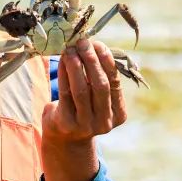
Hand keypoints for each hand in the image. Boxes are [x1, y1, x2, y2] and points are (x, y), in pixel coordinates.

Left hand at [41, 39, 127, 180]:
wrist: (65, 138)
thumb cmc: (83, 109)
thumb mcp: (98, 99)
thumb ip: (101, 79)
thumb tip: (95, 46)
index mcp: (118, 114)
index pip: (115, 83)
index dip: (107, 62)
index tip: (100, 44)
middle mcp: (104, 122)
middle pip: (100, 85)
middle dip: (92, 61)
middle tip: (83, 42)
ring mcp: (85, 125)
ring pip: (82, 89)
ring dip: (76, 65)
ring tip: (71, 49)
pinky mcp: (66, 123)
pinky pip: (65, 93)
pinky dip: (64, 74)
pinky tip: (63, 61)